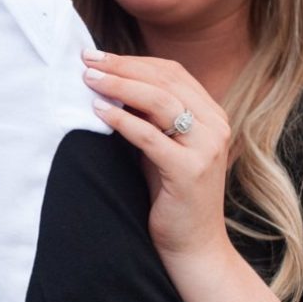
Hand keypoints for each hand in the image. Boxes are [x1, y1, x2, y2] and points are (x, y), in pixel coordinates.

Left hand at [82, 49, 233, 260]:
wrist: (194, 246)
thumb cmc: (172, 196)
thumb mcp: (161, 146)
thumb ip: (148, 117)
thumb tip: (111, 84)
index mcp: (212, 115)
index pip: (172, 72)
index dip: (133, 60)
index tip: (98, 55)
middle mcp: (215, 126)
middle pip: (164, 80)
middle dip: (122, 67)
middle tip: (87, 61)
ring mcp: (206, 147)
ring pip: (159, 101)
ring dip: (120, 86)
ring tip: (89, 80)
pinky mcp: (189, 170)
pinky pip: (150, 136)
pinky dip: (122, 120)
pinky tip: (99, 111)